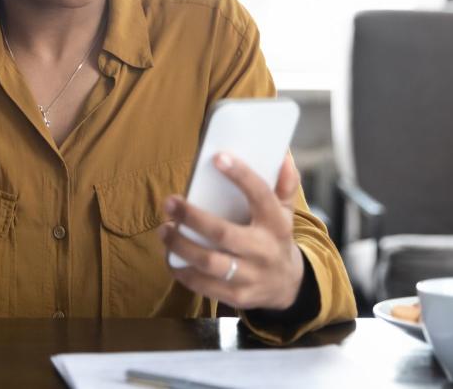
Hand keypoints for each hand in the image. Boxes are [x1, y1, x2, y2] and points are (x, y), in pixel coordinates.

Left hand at [158, 152, 304, 310]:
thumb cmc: (276, 238)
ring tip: (164, 230)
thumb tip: (282, 155)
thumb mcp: (286, 211)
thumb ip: (285, 184)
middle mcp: (263, 251)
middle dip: (192, 217)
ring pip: (209, 263)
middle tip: (170, 202)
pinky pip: (204, 285)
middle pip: (223, 233)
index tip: (218, 158)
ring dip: (181, 246)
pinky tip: (170, 256)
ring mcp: (250, 276)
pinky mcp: (237, 297)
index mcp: (277, 224)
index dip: (241, 175)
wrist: (288, 286)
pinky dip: (182, 271)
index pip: (260, 195)